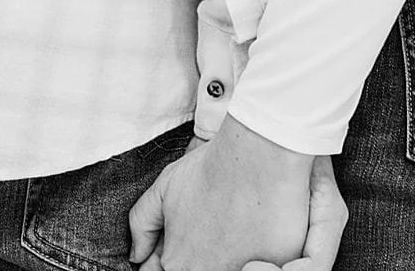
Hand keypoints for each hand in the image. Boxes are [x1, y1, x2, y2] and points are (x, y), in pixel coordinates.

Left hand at [128, 120, 341, 270]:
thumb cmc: (213, 169)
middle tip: (217, 229)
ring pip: (229, 268)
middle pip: (197, 270)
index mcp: (178, 264)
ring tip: (239, 226)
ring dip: (231, 255)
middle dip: (203, 255)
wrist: (261, 155)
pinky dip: (262, 252)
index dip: (175, 255)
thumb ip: (141, 224)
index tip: (189, 239)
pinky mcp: (277, 264)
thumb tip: (137, 254)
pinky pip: (266, 265)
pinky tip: (260, 227)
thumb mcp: (164, 189)